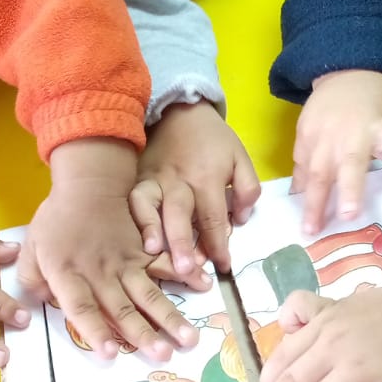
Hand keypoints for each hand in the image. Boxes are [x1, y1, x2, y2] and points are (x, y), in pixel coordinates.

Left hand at [18, 139, 197, 358]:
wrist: (88, 184)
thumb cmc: (56, 220)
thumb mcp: (31, 248)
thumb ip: (33, 280)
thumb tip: (46, 303)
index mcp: (68, 273)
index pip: (81, 307)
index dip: (95, 330)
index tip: (109, 354)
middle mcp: (100, 272)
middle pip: (123, 308)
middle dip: (143, 334)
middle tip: (163, 356)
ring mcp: (126, 262)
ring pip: (149, 294)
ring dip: (170, 317)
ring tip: (189, 338)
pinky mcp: (144, 251)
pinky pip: (166, 264)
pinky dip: (186, 275)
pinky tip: (204, 286)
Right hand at [130, 102, 260, 276]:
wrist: (181, 112)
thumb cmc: (213, 140)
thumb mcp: (241, 158)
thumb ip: (247, 189)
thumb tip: (239, 221)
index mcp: (208, 177)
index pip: (213, 217)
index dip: (218, 245)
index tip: (224, 266)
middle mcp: (180, 180)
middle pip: (181, 214)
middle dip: (183, 243)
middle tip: (187, 270)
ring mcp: (156, 179)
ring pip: (153, 207)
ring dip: (154, 232)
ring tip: (154, 255)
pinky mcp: (139, 178)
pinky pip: (134, 200)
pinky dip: (136, 218)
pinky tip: (139, 238)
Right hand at [292, 70, 381, 234]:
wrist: (347, 73)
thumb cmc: (378, 108)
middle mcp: (352, 131)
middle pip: (350, 161)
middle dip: (348, 189)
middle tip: (347, 216)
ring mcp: (324, 132)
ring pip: (317, 169)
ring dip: (313, 201)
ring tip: (309, 229)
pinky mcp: (303, 133)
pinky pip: (300, 166)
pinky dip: (299, 188)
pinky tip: (296, 210)